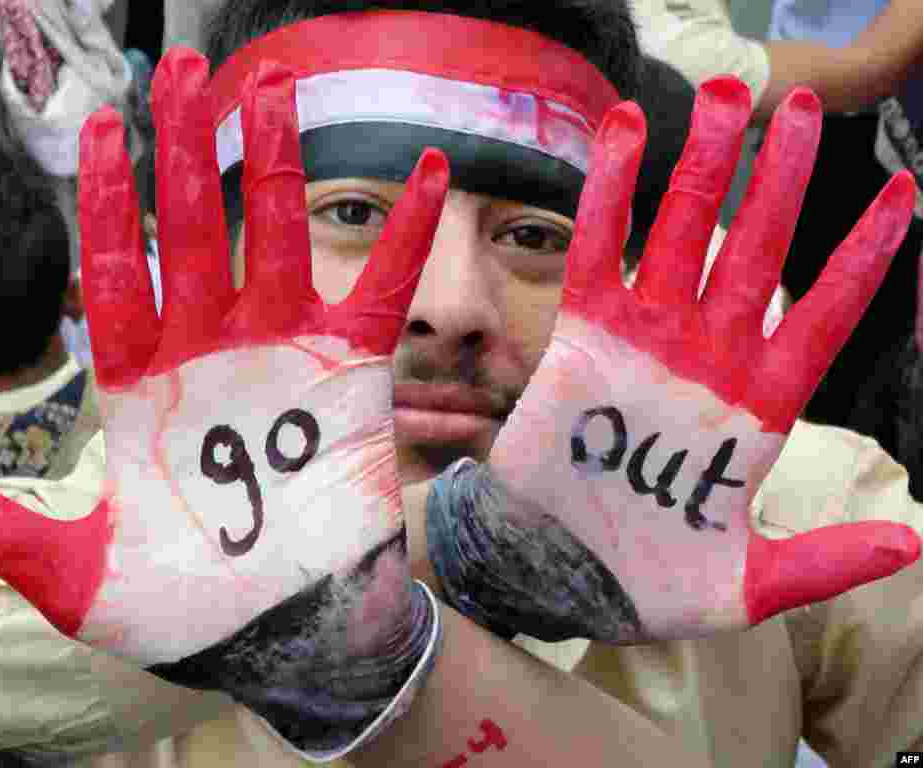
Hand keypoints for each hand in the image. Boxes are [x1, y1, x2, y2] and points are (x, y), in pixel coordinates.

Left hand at [0, 48, 447, 754]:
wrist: (284, 639)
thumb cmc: (184, 610)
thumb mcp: (77, 578)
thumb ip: (3, 530)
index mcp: (141, 384)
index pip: (113, 271)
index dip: (103, 202)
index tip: (96, 131)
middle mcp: (210, 351)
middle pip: (192, 229)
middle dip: (183, 150)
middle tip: (180, 69)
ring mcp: (283, 354)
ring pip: (279, 238)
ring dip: (276, 162)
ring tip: (274, 86)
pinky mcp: (352, 373)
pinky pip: (382, 290)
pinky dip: (404, 236)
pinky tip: (432, 173)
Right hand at [485, 76, 919, 640]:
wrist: (553, 572)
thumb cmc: (644, 582)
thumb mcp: (745, 586)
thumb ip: (822, 561)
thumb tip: (912, 545)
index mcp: (756, 409)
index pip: (824, 318)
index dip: (863, 258)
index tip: (904, 193)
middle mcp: (707, 359)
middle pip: (757, 252)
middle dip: (780, 182)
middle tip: (802, 112)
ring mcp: (645, 341)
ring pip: (682, 235)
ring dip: (705, 168)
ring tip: (727, 96)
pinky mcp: (584, 336)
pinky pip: (599, 253)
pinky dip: (608, 195)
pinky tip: (622, 134)